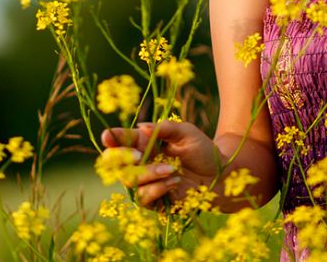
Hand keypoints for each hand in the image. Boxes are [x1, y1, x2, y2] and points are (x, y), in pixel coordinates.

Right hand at [101, 120, 221, 207]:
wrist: (219, 175)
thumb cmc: (202, 150)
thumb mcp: (186, 132)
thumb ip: (165, 128)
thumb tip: (142, 127)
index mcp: (143, 142)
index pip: (120, 140)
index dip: (111, 138)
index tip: (108, 136)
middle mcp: (139, 162)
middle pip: (113, 162)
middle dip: (121, 158)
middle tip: (138, 155)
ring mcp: (144, 182)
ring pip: (129, 180)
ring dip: (148, 174)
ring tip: (172, 169)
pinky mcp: (152, 200)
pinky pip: (143, 197)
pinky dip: (157, 189)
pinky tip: (174, 182)